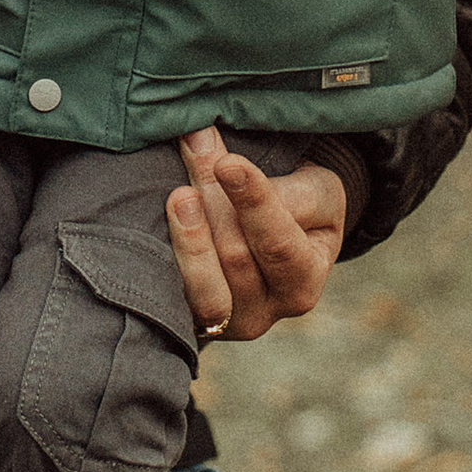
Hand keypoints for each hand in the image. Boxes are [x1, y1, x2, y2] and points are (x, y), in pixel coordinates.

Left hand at [166, 132, 347, 344]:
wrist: (269, 240)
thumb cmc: (298, 207)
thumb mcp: (316, 192)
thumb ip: (289, 187)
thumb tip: (223, 161)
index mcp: (305, 278)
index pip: (280, 242)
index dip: (254, 202)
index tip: (228, 163)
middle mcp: (267, 310)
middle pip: (235, 257)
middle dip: (214, 202)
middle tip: (194, 150)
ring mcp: (226, 321)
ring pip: (205, 285)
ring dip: (189, 237)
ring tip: (179, 194)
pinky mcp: (192, 319)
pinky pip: (177, 298)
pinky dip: (168, 261)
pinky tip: (155, 225)